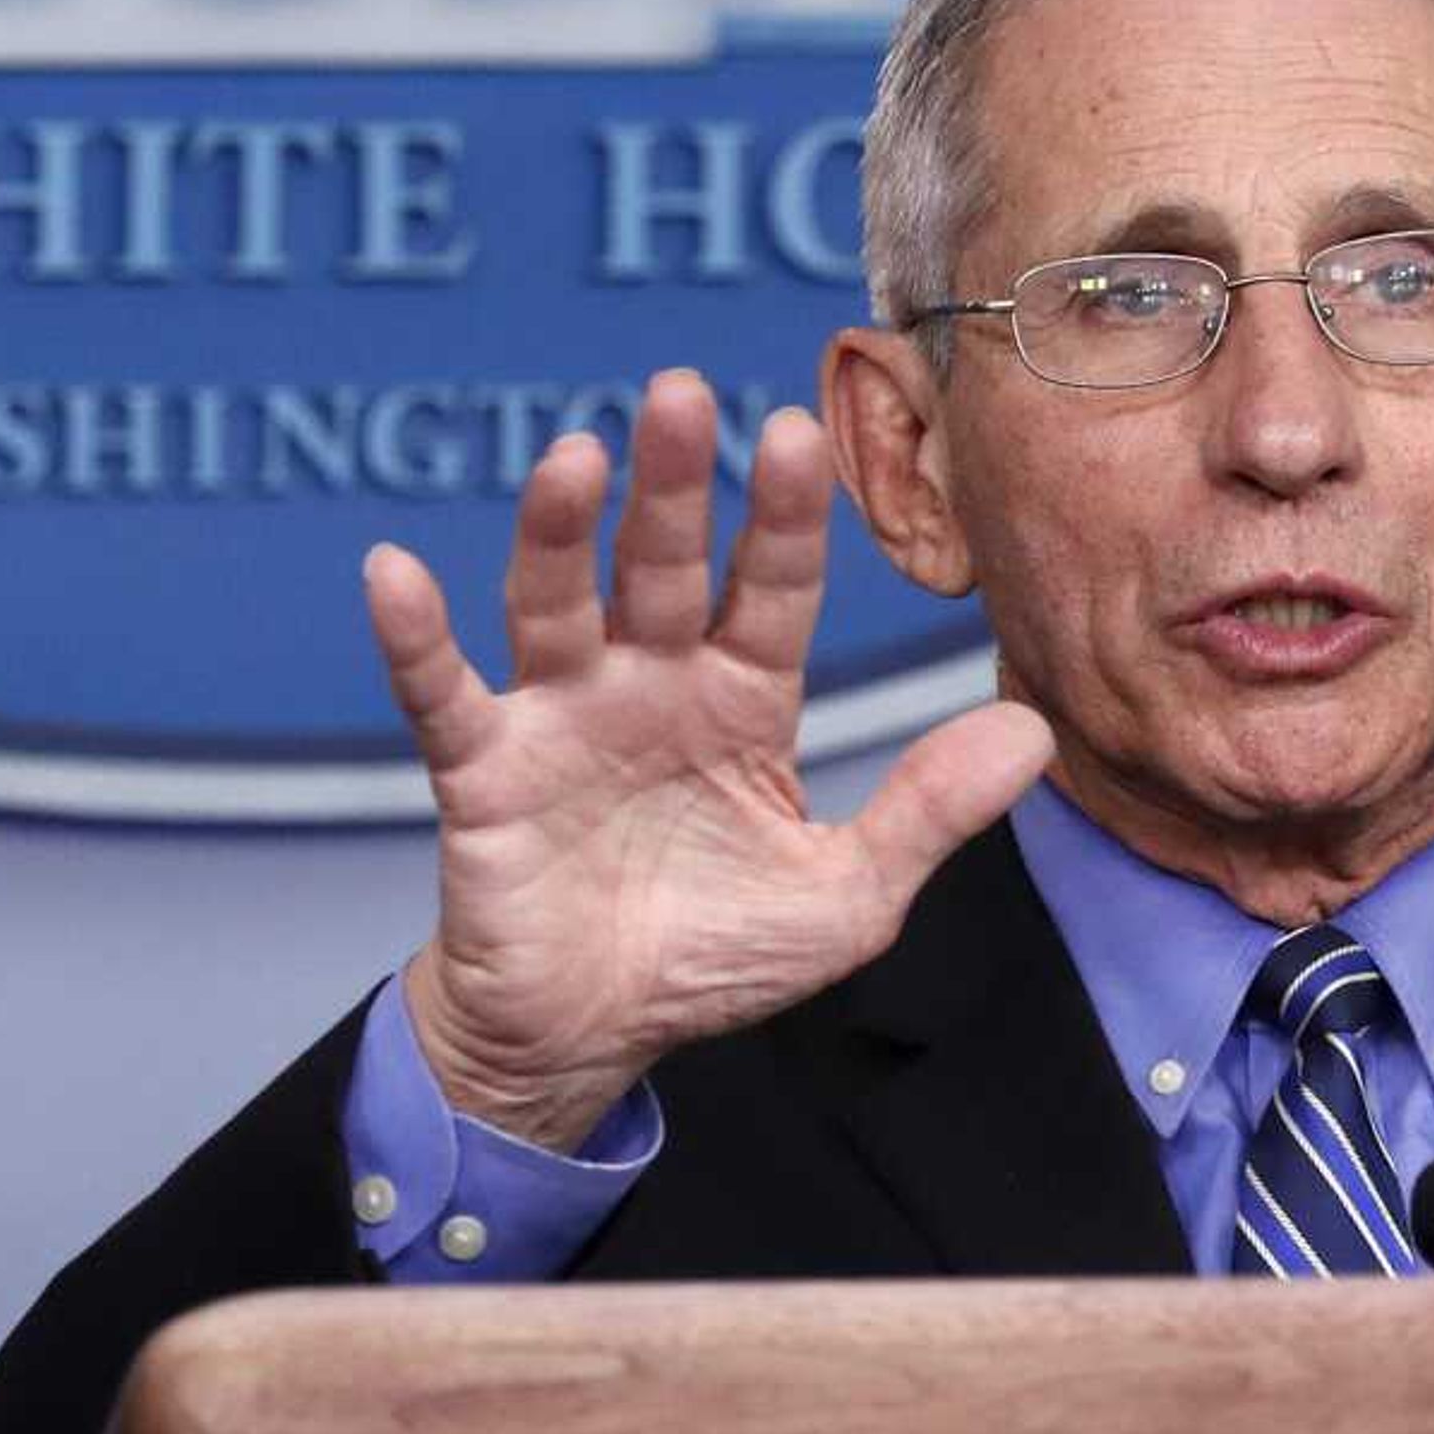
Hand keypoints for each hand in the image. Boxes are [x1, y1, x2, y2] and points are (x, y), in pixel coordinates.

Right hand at [364, 369, 1052, 1149]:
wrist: (593, 1038)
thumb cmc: (716, 955)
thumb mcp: (847, 896)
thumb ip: (930, 812)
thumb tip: (1038, 735)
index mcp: (746, 701)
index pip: (773, 589)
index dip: (783, 517)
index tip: (797, 433)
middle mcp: (652, 685)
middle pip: (665, 567)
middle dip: (673, 485)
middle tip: (678, 394)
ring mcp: (563, 718)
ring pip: (557, 603)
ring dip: (559, 532)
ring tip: (573, 458)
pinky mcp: (484, 771)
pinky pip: (442, 694)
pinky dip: (414, 637)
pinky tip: (395, 572)